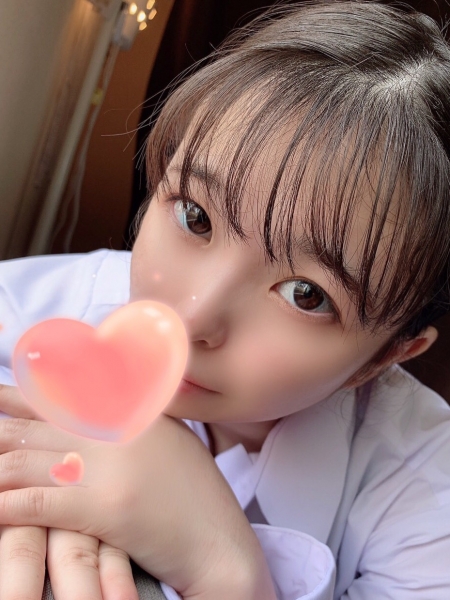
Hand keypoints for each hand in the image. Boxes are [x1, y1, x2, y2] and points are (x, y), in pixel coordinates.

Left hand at [0, 413, 276, 598]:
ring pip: (27, 460)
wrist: (218, 540)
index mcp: (129, 409)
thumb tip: (85, 410)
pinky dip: (6, 506)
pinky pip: (38, 502)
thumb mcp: (166, 440)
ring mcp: (109, 465)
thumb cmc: (192, 493)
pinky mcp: (104, 506)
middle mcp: (116, 429)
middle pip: (34, 424)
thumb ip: (130, 418)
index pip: (60, 393)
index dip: (17, 394)